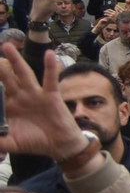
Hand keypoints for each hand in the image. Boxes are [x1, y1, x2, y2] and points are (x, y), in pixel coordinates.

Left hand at [0, 44, 96, 165]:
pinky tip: (49, 54)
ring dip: (16, 60)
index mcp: (9, 107)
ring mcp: (35, 94)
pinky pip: (50, 79)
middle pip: (6, 78)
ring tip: (7, 46)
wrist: (58, 146)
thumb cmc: (35, 142)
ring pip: (23, 74)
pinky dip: (50, 67)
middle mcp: (20, 97)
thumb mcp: (11, 143)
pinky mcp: (51, 95)